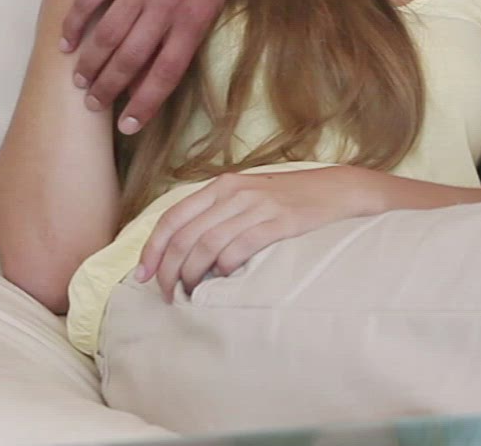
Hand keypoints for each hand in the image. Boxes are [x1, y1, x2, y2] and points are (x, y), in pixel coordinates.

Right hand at [61, 0, 240, 135]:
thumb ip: (189, 33)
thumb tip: (162, 68)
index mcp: (193, 19)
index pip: (165, 73)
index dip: (144, 103)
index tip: (127, 125)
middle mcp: (164, 7)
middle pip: (130, 61)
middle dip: (108, 89)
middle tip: (93, 105)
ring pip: (105, 36)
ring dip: (88, 64)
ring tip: (79, 81)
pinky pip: (88, 2)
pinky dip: (72, 25)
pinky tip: (65, 43)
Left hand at [135, 167, 386, 299]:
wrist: (337, 191)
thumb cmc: (289, 200)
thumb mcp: (249, 196)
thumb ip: (218, 214)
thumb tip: (183, 250)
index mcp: (222, 185)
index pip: (172, 218)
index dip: (153, 249)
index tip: (143, 275)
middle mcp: (235, 193)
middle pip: (185, 236)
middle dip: (169, 270)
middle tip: (168, 294)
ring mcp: (257, 206)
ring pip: (207, 246)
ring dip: (193, 275)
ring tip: (191, 293)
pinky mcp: (279, 222)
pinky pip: (239, 248)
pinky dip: (224, 268)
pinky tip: (223, 279)